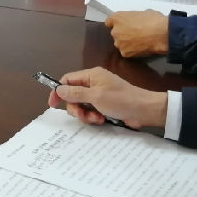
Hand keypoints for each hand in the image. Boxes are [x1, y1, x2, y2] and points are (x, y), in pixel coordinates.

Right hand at [46, 67, 167, 128]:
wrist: (144, 110)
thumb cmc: (120, 100)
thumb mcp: (96, 96)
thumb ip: (75, 93)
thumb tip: (58, 89)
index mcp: (91, 75)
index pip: (67, 80)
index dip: (58, 91)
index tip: (53, 104)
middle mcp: (93, 83)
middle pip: (73, 95)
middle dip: (76, 107)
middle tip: (82, 115)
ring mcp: (99, 95)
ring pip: (82, 105)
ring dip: (86, 114)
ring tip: (96, 119)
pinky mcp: (105, 105)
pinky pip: (91, 111)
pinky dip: (94, 117)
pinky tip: (102, 120)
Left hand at [105, 10, 169, 56]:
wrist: (161, 34)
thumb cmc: (154, 20)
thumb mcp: (143, 12)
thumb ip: (135, 18)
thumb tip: (138, 21)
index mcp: (117, 18)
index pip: (110, 22)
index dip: (118, 23)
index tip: (124, 25)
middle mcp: (115, 31)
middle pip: (116, 33)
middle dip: (123, 33)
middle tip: (135, 33)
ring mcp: (119, 43)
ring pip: (120, 43)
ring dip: (127, 43)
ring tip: (139, 42)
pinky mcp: (125, 53)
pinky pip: (126, 51)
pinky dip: (132, 51)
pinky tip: (140, 48)